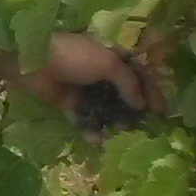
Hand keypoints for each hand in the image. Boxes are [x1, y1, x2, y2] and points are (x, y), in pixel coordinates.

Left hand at [16, 32, 158, 119]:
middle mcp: (100, 73)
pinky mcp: (68, 102)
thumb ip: (128, 82)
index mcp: (112, 57)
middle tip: (143, 127)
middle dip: (133, 111)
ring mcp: (84, 88)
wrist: (34, 60)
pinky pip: (83, 118)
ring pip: (105, 108)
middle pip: (123, 94)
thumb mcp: (108, 64)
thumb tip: (140, 104)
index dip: (151, 92)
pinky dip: (90, 129)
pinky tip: (98, 139)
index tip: (161, 111)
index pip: (139, 75)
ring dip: (114, 121)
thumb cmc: (75, 55)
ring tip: (120, 133)